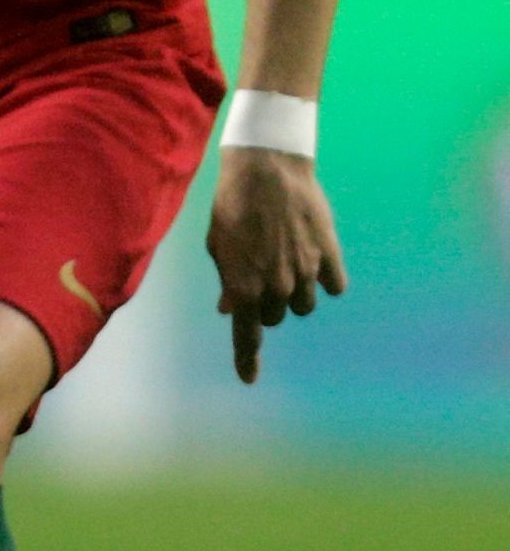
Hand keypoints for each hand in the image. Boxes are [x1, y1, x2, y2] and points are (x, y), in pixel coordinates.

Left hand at [207, 145, 346, 382]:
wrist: (266, 170)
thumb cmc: (232, 206)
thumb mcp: (218, 246)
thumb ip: (227, 280)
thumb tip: (229, 308)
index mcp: (244, 286)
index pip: (246, 335)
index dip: (247, 359)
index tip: (249, 379)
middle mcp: (277, 286)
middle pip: (274, 317)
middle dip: (265, 304)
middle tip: (258, 274)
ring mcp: (307, 272)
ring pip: (304, 305)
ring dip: (293, 294)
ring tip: (284, 262)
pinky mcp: (330, 255)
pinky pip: (333, 286)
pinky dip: (324, 279)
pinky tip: (313, 259)